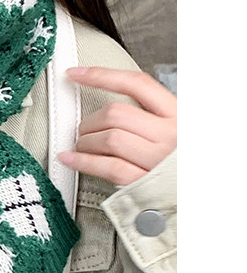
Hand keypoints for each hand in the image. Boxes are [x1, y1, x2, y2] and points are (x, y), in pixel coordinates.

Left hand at [57, 66, 176, 185]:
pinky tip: (71, 159)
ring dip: (85, 141)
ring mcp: (158, 159)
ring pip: (109, 138)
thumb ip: (153, 116)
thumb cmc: (183, 163)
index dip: (101, 76)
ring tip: (82, 146)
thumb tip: (110, 111)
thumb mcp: (180, 129)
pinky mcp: (146, 183)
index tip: (76, 74)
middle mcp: (170, 134)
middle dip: (90, 121)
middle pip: (116, 114)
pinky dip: (83, 161)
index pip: (137, 84)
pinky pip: (108, 167)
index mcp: (179, 114)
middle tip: (83, 130)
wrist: (202, 197)